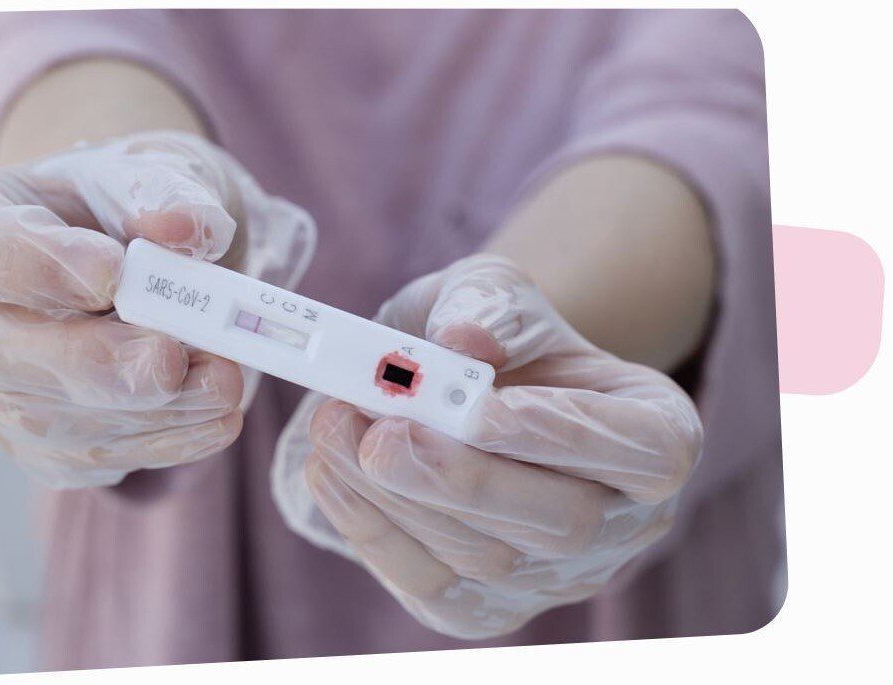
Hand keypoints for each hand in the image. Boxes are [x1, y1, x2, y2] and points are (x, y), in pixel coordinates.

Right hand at [0, 131, 312, 486]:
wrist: (112, 258)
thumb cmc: (106, 208)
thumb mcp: (132, 172)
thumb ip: (156, 187)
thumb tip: (187, 227)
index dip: (36, 265)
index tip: (114, 271)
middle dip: (93, 362)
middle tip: (173, 357)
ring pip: (45, 423)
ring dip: (144, 412)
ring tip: (223, 381)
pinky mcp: (31, 446)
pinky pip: (86, 459)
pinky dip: (159, 443)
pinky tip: (213, 416)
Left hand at [282, 254, 701, 637]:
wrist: (463, 388)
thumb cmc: (495, 339)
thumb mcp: (493, 292)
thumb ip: (483, 306)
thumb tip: (461, 343)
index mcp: (657, 434)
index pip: (645, 452)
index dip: (567, 435)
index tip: (482, 409)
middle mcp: (625, 521)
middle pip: (564, 524)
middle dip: (463, 480)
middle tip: (382, 435)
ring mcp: (558, 577)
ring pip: (488, 560)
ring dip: (396, 497)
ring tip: (333, 426)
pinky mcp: (486, 608)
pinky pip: (431, 586)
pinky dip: (371, 531)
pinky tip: (327, 471)